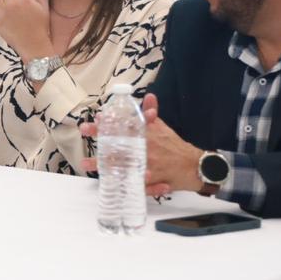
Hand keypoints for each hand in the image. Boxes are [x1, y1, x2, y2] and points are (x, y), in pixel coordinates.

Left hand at [80, 94, 195, 196]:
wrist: (194, 166)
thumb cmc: (175, 146)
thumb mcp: (163, 128)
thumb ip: (152, 114)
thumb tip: (148, 97)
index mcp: (148, 135)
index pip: (126, 126)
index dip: (110, 123)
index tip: (96, 119)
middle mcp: (146, 148)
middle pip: (121, 143)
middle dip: (101, 139)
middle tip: (85, 134)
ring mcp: (148, 165)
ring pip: (123, 164)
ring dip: (104, 164)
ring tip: (86, 163)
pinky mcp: (152, 180)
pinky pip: (135, 183)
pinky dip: (123, 182)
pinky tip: (109, 182)